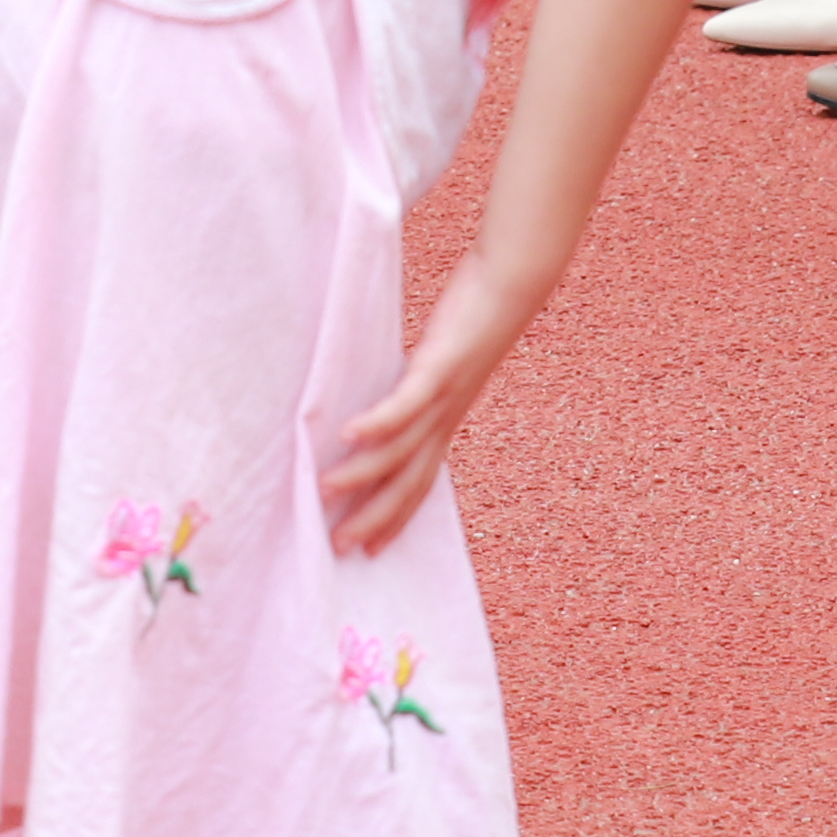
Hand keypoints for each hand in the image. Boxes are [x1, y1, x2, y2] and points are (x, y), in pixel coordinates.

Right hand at [317, 256, 534, 555]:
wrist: (513, 286)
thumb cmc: (472, 319)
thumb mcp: (439, 362)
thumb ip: (413, 385)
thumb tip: (382, 400)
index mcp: (444, 421)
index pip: (418, 482)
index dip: (394, 518)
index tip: (369, 550)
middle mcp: (444, 419)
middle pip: (406, 482)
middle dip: (373, 518)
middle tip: (338, 546)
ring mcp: (443, 396)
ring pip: (399, 449)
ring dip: (361, 474)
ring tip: (323, 490)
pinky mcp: (439, 366)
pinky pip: (405, 403)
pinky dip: (377, 423)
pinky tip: (347, 435)